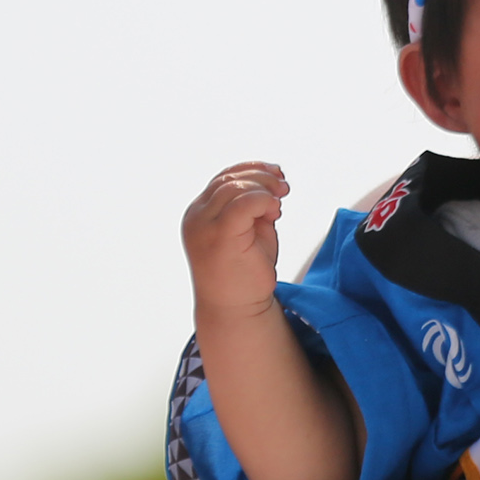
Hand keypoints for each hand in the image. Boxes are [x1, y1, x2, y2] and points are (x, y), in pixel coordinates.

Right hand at [183, 162, 290, 317]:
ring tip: (279, 202)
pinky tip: (273, 211)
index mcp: (199, 213)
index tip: (277, 174)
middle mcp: (196, 217)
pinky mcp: (219, 237)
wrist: (236, 310)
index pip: (222, 179)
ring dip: (263, 188)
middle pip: (228, 180)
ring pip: (234, 188)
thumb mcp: (248, 230)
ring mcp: (203, 227)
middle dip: (261, 177)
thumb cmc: (244, 273)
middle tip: (284, 188)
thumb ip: (253, 207)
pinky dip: (262, 200)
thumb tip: (271, 184)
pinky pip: (241, 204)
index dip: (251, 170)